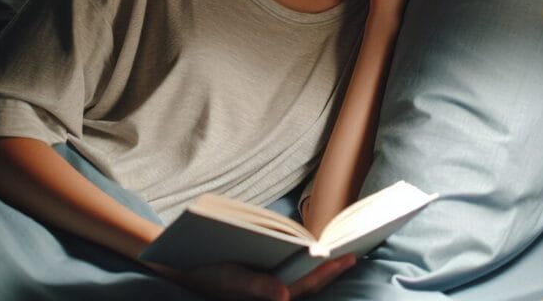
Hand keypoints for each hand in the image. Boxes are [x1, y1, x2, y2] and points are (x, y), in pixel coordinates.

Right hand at [165, 254, 355, 299]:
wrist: (185, 273)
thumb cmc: (208, 275)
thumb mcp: (230, 278)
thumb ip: (256, 287)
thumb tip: (284, 296)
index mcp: (270, 294)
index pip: (307, 284)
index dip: (328, 271)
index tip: (348, 256)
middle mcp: (274, 294)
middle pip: (311, 282)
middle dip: (334, 267)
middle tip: (358, 247)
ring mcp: (270, 289)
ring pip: (304, 280)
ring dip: (323, 268)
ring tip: (343, 248)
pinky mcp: (263, 282)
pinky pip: (291, 275)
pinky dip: (306, 265)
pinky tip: (314, 252)